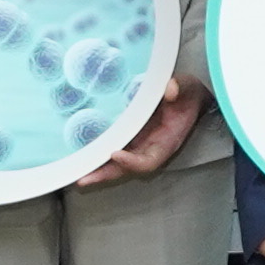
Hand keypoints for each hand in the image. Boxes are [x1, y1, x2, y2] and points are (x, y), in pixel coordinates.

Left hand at [82, 74, 207, 190]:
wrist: (188, 96)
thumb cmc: (188, 93)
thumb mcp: (188, 86)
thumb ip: (181, 87)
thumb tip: (170, 89)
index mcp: (167, 141)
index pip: (149, 160)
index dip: (133, 162)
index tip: (115, 153)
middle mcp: (151, 148)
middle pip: (127, 169)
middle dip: (105, 174)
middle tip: (83, 178)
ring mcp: (140, 144)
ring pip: (117, 164)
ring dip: (97, 169)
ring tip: (76, 173)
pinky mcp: (131, 137)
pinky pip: (114, 148)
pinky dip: (98, 155)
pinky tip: (81, 156)